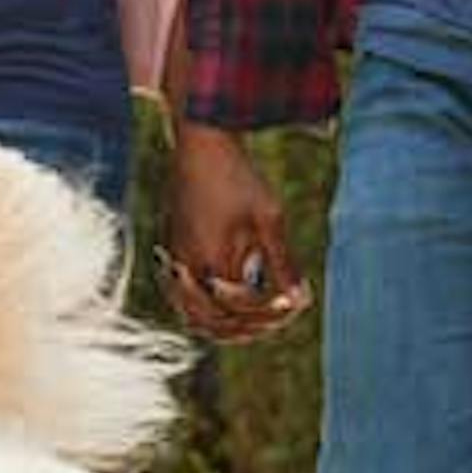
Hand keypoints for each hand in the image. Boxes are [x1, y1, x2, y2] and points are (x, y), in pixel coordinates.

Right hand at [164, 120, 309, 341]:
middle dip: (248, 327)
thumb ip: (283, 264)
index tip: (298, 301)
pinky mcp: (171, 249)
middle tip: (278, 319)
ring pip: (191, 314)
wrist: (201, 145)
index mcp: (213, 261)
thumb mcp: (270, 219)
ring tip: (252, 321)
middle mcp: (187, 266)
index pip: (242, 307)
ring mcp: (175, 259)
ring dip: (222, 324)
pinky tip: (226, 299)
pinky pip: (181, 296)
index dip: (273, 311)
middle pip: (213, 322)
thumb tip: (300, 300)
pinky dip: (204, 308)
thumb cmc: (238, 178)